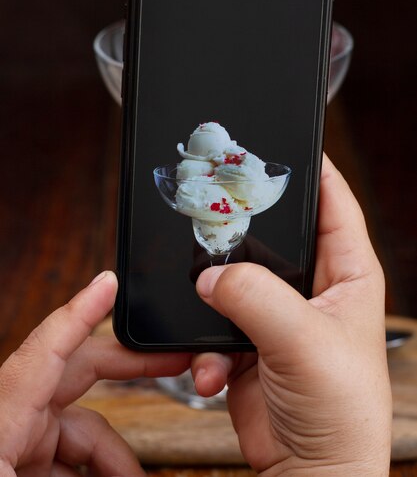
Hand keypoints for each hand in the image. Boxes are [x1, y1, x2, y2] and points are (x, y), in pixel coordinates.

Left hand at [0, 271, 190, 475]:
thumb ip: (73, 470)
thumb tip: (131, 474)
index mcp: (3, 413)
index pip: (49, 347)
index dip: (83, 309)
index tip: (109, 283)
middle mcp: (10, 417)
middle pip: (82, 373)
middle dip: (133, 369)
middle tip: (176, 364)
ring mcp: (15, 439)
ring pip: (85, 428)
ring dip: (118, 455)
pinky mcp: (17, 459)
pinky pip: (68, 456)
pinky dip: (95, 469)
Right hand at [193, 154, 391, 475]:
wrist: (309, 471)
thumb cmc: (340, 411)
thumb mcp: (304, 342)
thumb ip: (256, 297)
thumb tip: (211, 276)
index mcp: (347, 274)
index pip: (335, 204)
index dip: (314, 172)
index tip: (285, 143)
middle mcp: (313, 289)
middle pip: (275, 237)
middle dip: (243, 233)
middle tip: (214, 217)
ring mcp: (277, 315)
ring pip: (236, 277)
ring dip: (215, 297)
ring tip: (207, 309)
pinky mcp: (247, 342)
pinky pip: (214, 322)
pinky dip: (204, 345)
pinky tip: (210, 369)